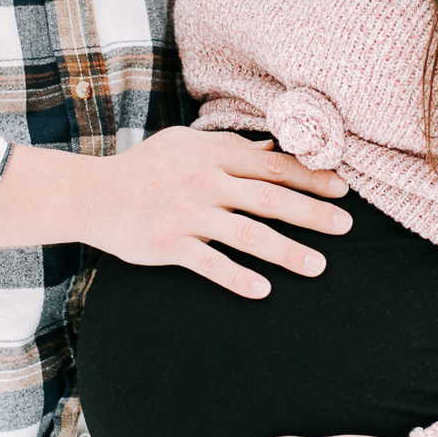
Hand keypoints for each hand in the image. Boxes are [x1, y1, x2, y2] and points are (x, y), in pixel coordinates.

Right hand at [0, 126, 351, 298]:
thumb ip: (229, 149)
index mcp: (212, 155)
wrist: (91, 194)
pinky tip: (263, 290)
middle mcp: (204, 182)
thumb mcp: (185, 145)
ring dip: (286, 251)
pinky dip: (237, 277)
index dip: (310, 177)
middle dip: (311, 212)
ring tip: (317, 266)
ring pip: (247, 234)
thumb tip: (272, 150)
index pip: (272, 166)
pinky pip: (210, 264)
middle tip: (345, 226)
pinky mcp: (169, 243)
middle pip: (269, 198)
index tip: (342, 189)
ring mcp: (187, 214)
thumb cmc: (143, 168)